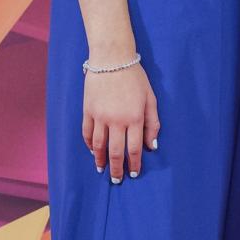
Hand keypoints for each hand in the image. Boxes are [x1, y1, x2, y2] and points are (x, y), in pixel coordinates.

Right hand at [83, 65, 160, 181]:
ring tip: (102, 169)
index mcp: (135, 118)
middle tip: (116, 180)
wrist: (112, 59)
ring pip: (99, 145)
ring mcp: (100, 116)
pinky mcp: (88, 110)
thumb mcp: (150, 98)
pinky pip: (87, 133)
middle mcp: (117, 120)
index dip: (134, 163)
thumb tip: (152, 146)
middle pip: (115, 152)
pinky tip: (92, 151)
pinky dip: (89, 144)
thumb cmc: (135, 77)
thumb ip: (153, 123)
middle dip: (116, 168)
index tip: (134, 173)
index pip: (135, 148)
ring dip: (100, 160)